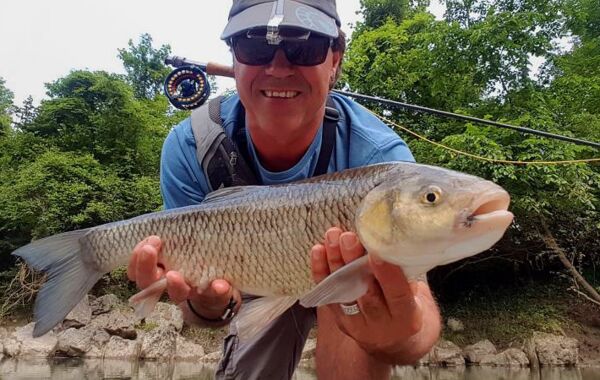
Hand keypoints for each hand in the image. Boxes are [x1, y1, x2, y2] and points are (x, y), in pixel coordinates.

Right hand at [127, 235, 240, 323]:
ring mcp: (193, 291)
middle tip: (149, 249)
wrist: (219, 285)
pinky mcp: (216, 295)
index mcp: (159, 272)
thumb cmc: (194, 258)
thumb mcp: (180, 245)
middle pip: (150, 283)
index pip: (138, 271)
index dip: (136, 260)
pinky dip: (217, 290)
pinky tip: (220, 284)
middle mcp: (171, 285)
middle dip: (146, 267)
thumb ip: (171, 235)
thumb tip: (159, 228)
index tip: (145, 243)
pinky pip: (216, 295)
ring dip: (175, 285)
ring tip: (173, 275)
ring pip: (178, 293)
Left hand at [310, 227, 439, 362]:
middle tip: (348, 238)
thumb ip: (406, 274)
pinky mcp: (340, 321)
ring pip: (344, 293)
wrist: (394, 340)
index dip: (387, 274)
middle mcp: (381, 325)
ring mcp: (358, 325)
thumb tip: (393, 241)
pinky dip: (321, 272)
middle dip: (354, 263)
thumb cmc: (408, 308)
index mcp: (407, 317)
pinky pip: (328, 295)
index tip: (376, 252)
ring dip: (335, 262)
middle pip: (365, 293)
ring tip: (333, 236)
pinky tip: (318, 250)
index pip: (397, 295)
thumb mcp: (418, 295)